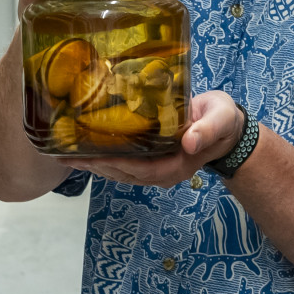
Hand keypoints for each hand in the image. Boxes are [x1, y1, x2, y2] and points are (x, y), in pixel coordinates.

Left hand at [78, 91, 246, 188]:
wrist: (226, 126)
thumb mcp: (220, 119)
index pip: (143, 169)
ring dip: (95, 166)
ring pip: (121, 173)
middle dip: (97, 167)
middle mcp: (163, 173)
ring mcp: (156, 169)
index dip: (119, 164)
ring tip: (67, 158)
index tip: (95, 157)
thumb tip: (189, 141)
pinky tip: (85, 153)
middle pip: (126, 174)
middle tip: (68, 158)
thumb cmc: (222, 119)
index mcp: (178, 165)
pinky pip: (124, 165)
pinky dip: (104, 160)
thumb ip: (207, 130)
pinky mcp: (151, 161)